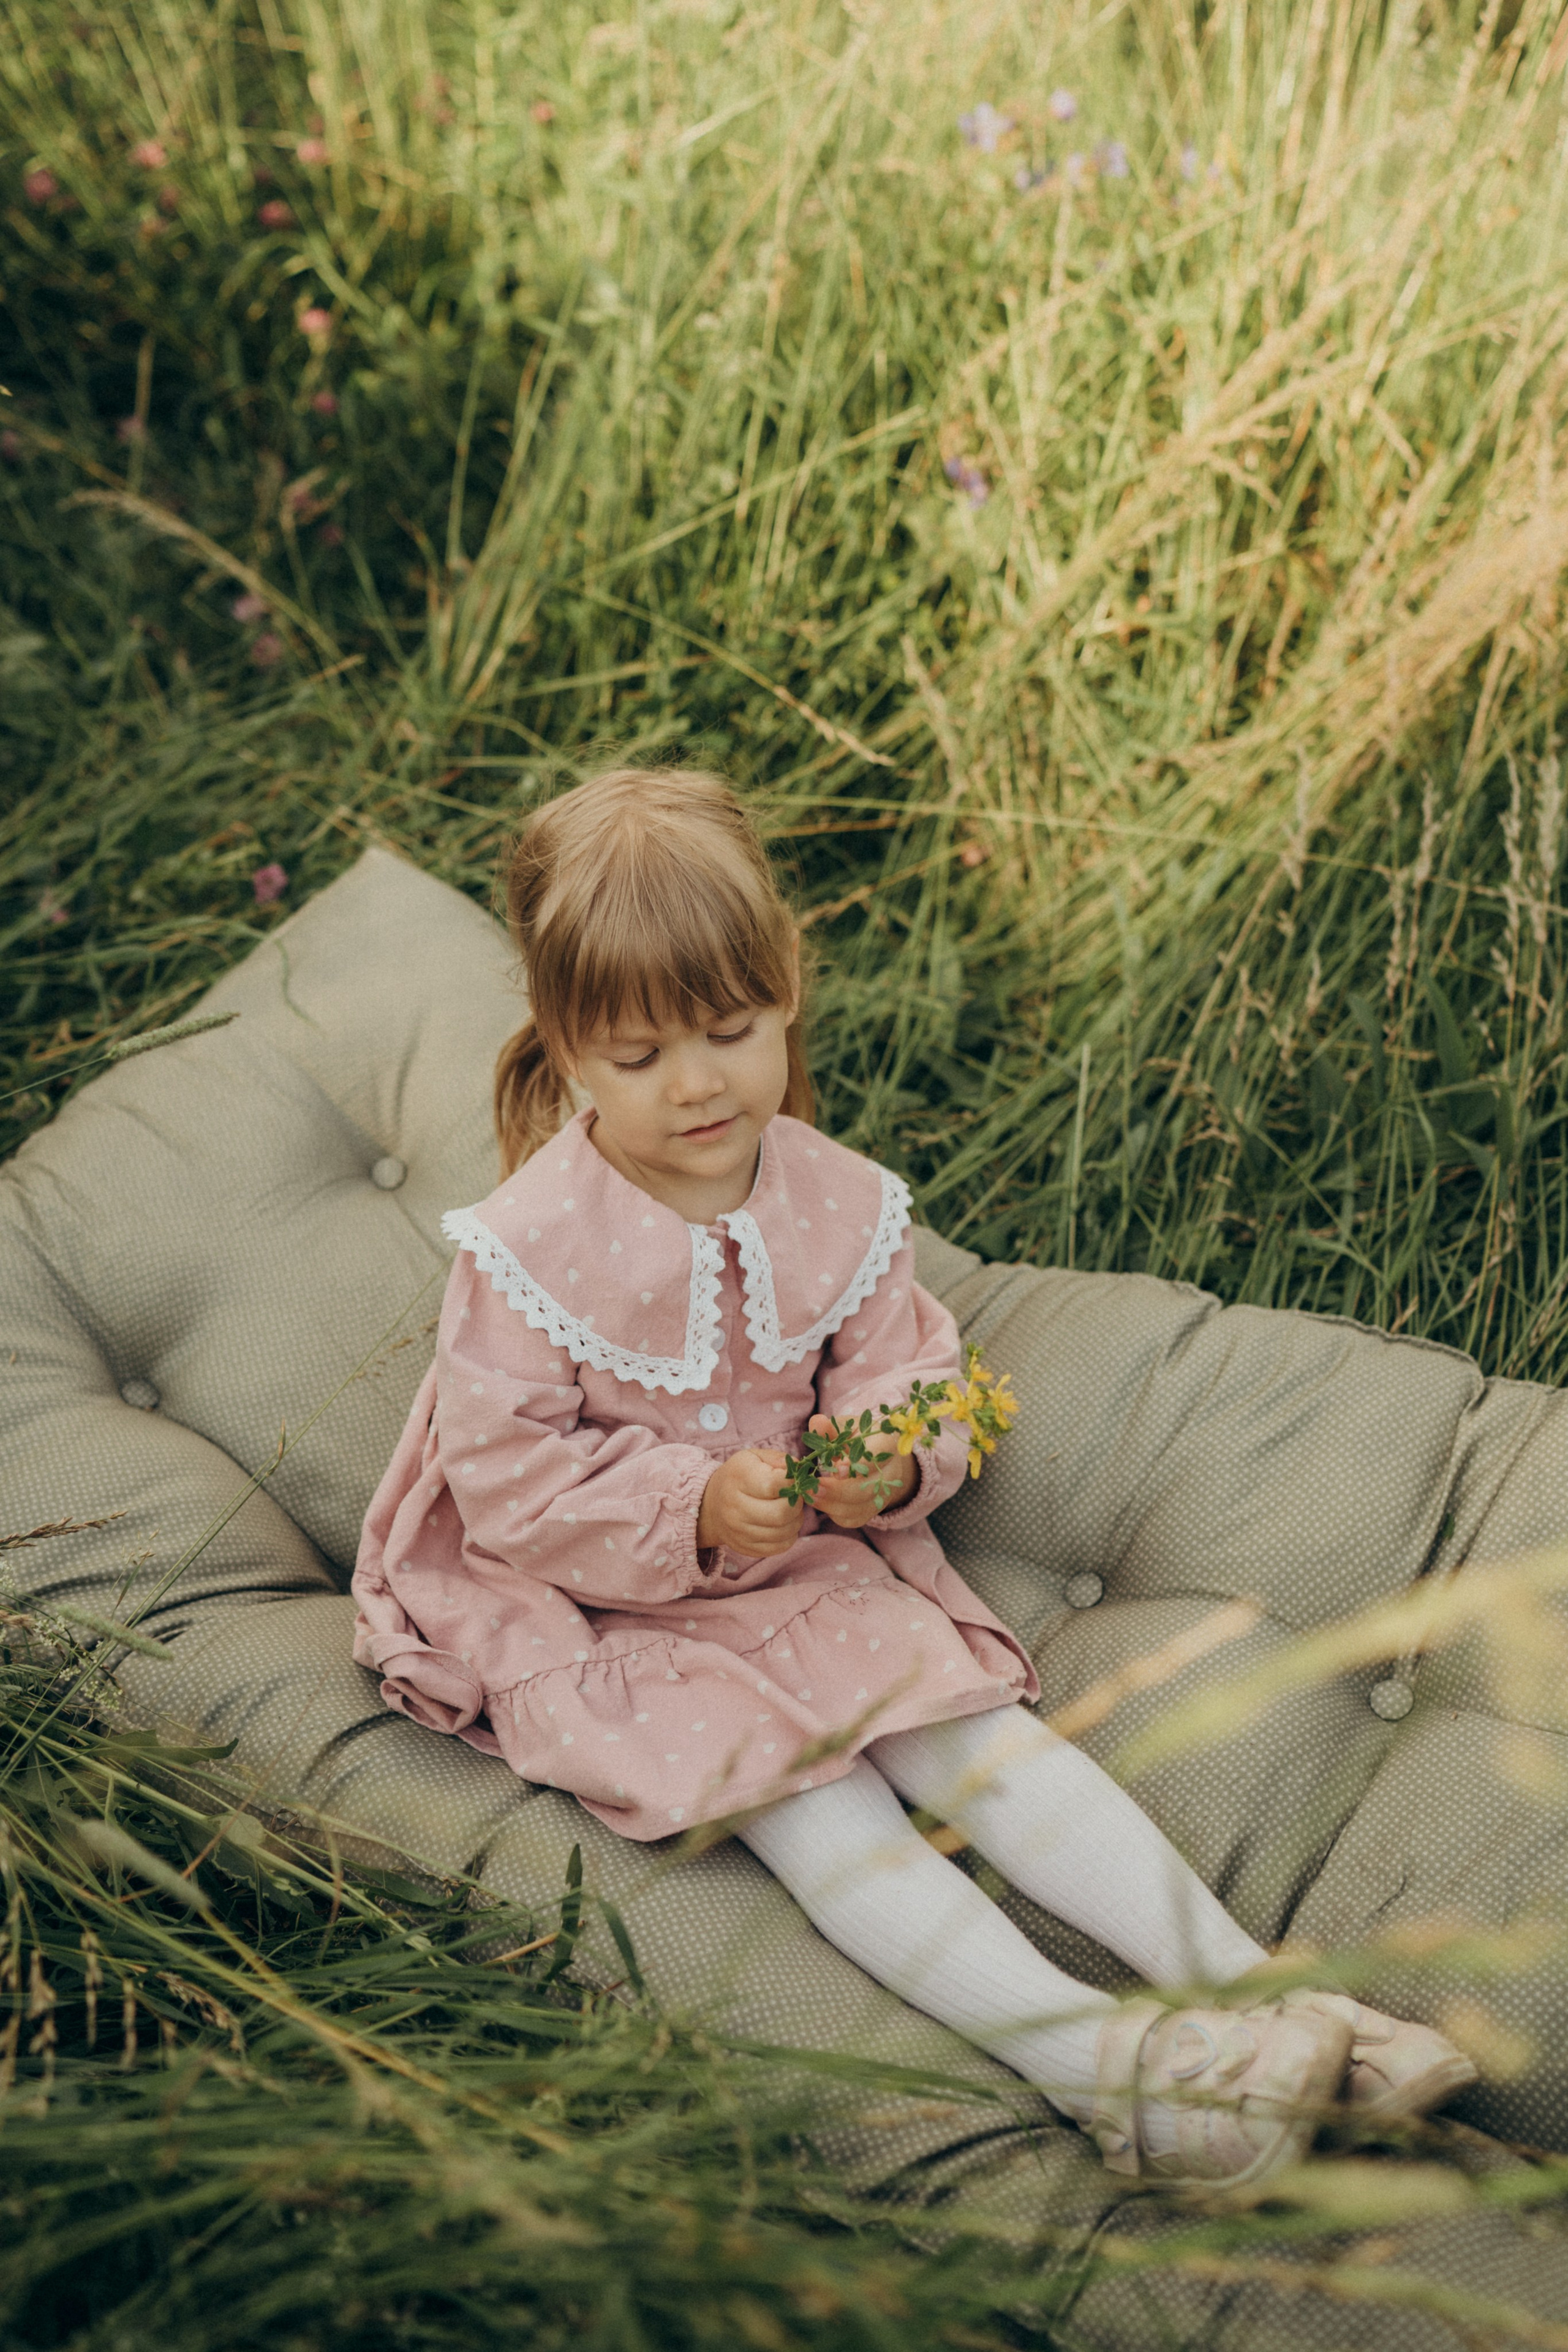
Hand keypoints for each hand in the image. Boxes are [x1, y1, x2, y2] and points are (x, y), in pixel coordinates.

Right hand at [697, 1448, 803, 1560]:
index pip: (773, 1485)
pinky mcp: (746, 1548)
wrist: (711, 1505)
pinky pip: (781, 1546)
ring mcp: (739, 1531)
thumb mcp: (754, 1458)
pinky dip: (789, 1535)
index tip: (792, 1480)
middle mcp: (735, 1507)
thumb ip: (779, 1460)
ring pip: (784, 1532)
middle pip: (781, 1513)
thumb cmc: (739, 1477)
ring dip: (795, 1520)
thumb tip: (799, 1470)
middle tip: (794, 1497)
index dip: (791, 1482)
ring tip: (789, 1509)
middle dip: (797, 1504)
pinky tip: (783, 1524)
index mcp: (738, 1478)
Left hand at [805, 1414, 917, 1528]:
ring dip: (833, 1505)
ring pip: (861, 1507)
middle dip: (838, 1491)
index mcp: (885, 1444)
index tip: (836, 1469)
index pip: (878, 1455)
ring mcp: (884, 1493)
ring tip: (810, 1496)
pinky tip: (820, 1503)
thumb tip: (817, 1423)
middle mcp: (890, 1471)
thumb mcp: (846, 1428)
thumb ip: (831, 1428)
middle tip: (813, 1488)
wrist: (874, 1457)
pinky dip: (836, 1514)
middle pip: (868, 1488)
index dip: (858, 1464)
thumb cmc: (856, 1439)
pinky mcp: (872, 1509)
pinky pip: (855, 1519)